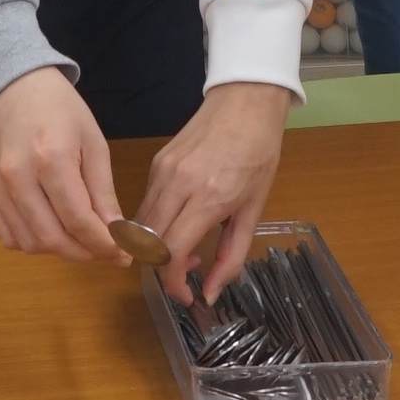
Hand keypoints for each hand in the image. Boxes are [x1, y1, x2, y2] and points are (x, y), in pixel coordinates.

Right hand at [0, 66, 127, 264]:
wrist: (12, 87)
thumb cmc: (60, 110)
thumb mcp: (93, 143)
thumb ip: (103, 192)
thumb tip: (117, 235)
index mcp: (51, 158)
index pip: (79, 220)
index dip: (105, 244)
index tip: (123, 253)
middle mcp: (17, 176)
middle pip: (53, 238)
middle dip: (85, 253)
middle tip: (104, 251)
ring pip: (29, 243)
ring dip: (59, 250)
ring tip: (79, 238)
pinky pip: (7, 236)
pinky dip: (31, 243)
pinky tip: (50, 230)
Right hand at [137, 83, 292, 304]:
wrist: (245, 103)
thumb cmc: (258, 155)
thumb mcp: (253, 210)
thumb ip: (231, 256)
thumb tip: (210, 292)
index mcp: (208, 197)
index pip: (171, 252)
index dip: (173, 284)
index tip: (187, 296)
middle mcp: (178, 185)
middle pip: (148, 244)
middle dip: (163, 270)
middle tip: (189, 273)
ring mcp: (162, 172)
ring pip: (141, 227)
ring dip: (158, 249)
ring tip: (188, 248)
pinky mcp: (156, 164)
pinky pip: (145, 206)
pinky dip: (156, 226)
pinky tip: (181, 223)